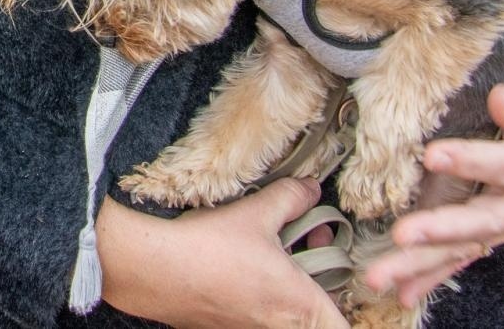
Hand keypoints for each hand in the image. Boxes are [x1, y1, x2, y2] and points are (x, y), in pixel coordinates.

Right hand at [98, 180, 348, 327]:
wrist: (151, 269)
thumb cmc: (207, 247)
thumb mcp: (255, 213)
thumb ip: (291, 199)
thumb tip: (312, 188)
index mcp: (298, 304)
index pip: (344, 327)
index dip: (352, 311)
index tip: (348, 278)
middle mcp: (278, 326)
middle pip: (318, 319)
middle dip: (321, 285)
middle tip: (311, 245)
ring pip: (286, 317)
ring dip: (290, 289)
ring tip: (275, 251)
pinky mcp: (222, 327)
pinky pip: (256, 317)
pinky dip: (261, 295)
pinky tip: (243, 263)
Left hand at [365, 77, 503, 307]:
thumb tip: (498, 103)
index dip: (471, 162)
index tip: (432, 155)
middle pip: (482, 221)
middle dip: (440, 230)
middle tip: (402, 236)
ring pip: (465, 247)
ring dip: (422, 263)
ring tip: (382, 275)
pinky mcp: (494, 235)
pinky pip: (462, 258)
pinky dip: (432, 277)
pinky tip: (403, 292)